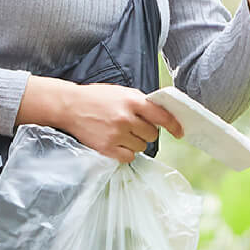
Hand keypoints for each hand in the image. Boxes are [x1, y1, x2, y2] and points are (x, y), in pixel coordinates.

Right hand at [57, 82, 183, 163]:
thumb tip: (161, 115)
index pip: (162, 116)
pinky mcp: (107, 147)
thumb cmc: (96, 98)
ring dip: (135, 142)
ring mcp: (116, 134)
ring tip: (120, 133)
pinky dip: (126, 152)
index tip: (179, 132)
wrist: (69, 106)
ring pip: (141, 146)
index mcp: (132, 100)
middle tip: (133, 126)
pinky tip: (116, 143)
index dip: (174, 126)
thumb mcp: (120, 92)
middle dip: (146, 132)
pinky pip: (128, 157)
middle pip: (152, 134)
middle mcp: (126, 118)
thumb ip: (140, 102)